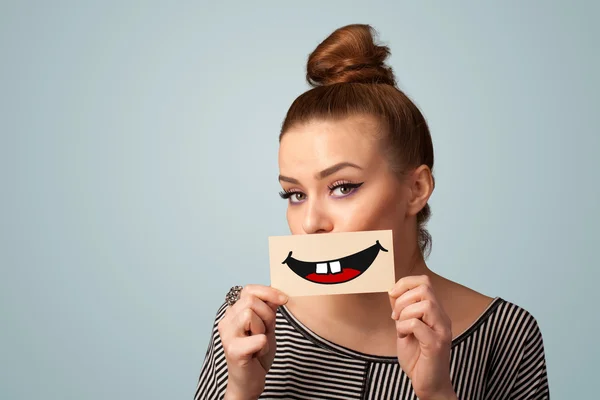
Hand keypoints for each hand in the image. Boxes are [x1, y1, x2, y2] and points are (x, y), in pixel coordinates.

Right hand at [218, 284, 287, 399]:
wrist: (250, 381)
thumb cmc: (256, 352)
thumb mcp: (266, 325)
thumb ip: (268, 308)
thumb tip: (277, 293)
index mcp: (233, 313)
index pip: (249, 290)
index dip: (268, 292)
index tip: (284, 299)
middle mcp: (226, 321)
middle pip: (251, 301)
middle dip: (267, 315)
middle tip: (266, 331)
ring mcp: (227, 336)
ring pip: (250, 315)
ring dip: (263, 329)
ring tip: (260, 342)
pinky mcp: (233, 350)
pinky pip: (258, 337)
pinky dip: (264, 344)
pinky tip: (258, 352)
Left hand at [389, 275, 456, 399]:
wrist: (428, 385)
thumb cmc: (417, 358)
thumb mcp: (405, 328)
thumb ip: (402, 311)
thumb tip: (392, 291)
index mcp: (435, 312)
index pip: (424, 282)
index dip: (405, 283)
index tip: (392, 294)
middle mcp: (442, 318)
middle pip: (425, 288)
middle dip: (403, 298)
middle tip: (395, 316)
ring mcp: (441, 330)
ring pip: (425, 304)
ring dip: (404, 313)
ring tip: (401, 327)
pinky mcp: (436, 344)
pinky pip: (417, 324)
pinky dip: (404, 327)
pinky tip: (403, 336)